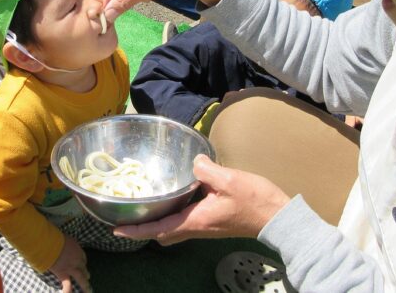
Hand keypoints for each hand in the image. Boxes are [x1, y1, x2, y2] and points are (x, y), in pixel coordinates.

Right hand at [49, 236, 89, 292]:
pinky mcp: (63, 274)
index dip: (83, 262)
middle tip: (88, 276)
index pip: (83, 257)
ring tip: (88, 291)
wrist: (49, 244)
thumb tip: (62, 244)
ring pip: (81, 278)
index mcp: (77, 250)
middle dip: (86, 273)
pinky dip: (68, 291)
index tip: (82, 264)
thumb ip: (65, 243)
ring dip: (85, 285)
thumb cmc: (55, 238)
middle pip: (84, 268)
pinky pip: (67, 285)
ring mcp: (71, 268)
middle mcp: (77, 260)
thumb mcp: (64, 238)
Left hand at [114, 155, 289, 244]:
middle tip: (128, 216)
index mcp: (196, 220)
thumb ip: (206, 170)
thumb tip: (193, 162)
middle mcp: (198, 227)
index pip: (160, 229)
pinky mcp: (213, 221)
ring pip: (174, 228)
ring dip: (158, 221)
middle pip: (164, 233)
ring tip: (145, 205)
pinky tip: (175, 196)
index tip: (117, 229)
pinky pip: (186, 220)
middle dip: (144, 228)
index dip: (137, 230)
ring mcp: (206, 226)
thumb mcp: (229, 179)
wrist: (278, 217)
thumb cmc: (254, 200)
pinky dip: (173, 214)